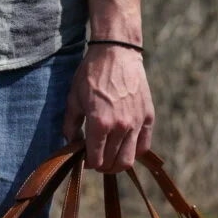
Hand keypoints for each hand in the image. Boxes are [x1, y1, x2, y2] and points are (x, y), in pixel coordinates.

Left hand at [63, 43, 154, 171]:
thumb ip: (70, 124)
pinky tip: (125, 147)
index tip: (85, 158)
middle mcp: (120, 126)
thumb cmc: (91, 73)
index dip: (88, 163)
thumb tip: (72, 142)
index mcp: (99, 123)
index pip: (95, 159)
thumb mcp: (73, 98)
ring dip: (117, 164)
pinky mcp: (147, 117)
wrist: (116, 52)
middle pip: (112, 163)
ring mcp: (136, 123)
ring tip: (111, 157)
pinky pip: (144, 146)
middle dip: (102, 166)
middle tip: (97, 159)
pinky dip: (134, 152)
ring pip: (129, 159)